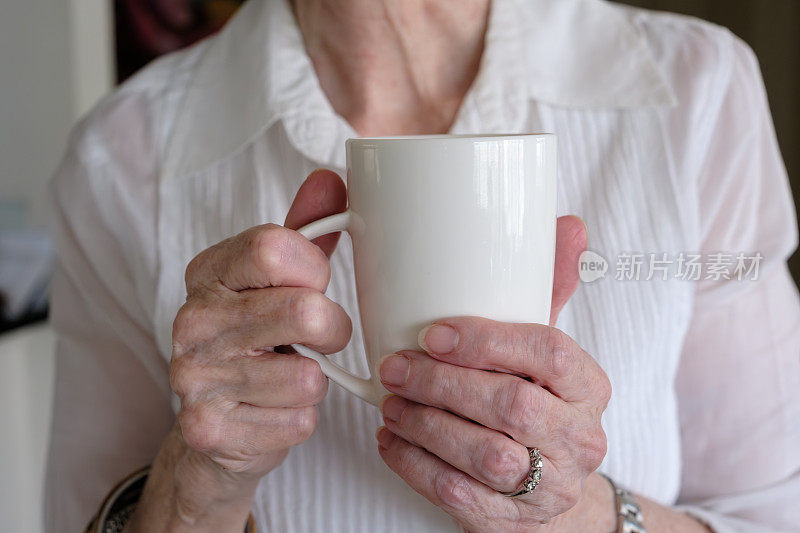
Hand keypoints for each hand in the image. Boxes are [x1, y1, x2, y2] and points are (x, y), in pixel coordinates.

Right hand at [129, 170, 349, 530]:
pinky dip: (300, 418)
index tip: (313, 284)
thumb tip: (333, 179)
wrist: (217, 423)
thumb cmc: (258, 340)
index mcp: (208, 272)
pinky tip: (274, 409)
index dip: (314, 269)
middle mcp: (191, 320)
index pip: (275, 247)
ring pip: (308, 377)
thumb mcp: (278, 280)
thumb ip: (307, 231)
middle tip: (319, 337)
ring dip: (315, 380)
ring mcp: (192, 377)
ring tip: (289, 374)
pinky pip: (297, 421)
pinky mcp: (208, 429)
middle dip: (332, 329)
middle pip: (303, 311)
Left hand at [375, 217, 613, 531]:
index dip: (486, 341)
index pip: (548, 353)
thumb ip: (548, 290)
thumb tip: (568, 225)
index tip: (432, 332)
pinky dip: (415, 465)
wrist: (549, 484)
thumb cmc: (538, 402)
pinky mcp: (513, 521)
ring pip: (485, 455)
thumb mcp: (543, 350)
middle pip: (511, 406)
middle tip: (393, 368)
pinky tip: (391, 440)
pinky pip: (460, 496)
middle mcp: (578, 436)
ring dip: (425, 425)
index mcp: (588, 384)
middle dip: (441, 384)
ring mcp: (549, 484)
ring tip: (389, 402)